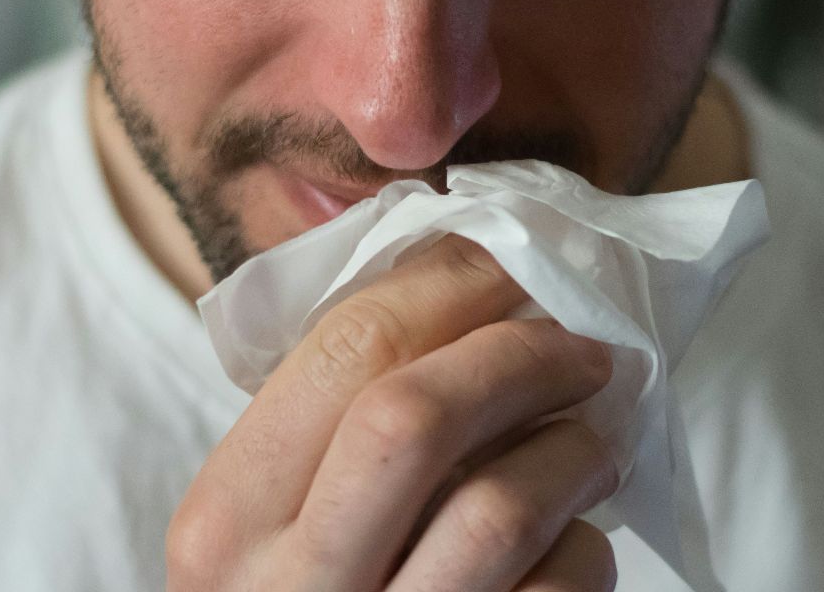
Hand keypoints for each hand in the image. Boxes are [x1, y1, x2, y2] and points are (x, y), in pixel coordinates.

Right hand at [167, 235, 620, 590]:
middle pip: (413, 416)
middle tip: (585, 346)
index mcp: (224, 522)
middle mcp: (283, 591)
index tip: (517, 265)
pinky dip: (587, 554)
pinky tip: (578, 544)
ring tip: (599, 437)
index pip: (344, 349)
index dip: (453, 285)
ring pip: (499, 510)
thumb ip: (332, 428)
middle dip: (520, 356)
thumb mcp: (271, 529)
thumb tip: (471, 283)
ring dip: (574, 451)